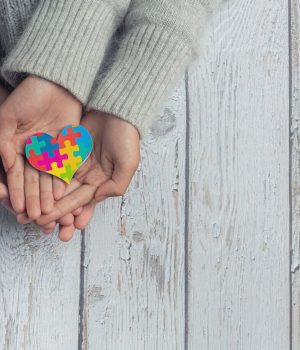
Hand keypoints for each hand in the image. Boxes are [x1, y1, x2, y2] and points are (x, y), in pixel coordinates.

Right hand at [0, 75, 80, 215]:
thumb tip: (5, 163)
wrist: (55, 83)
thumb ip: (2, 140)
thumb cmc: (28, 95)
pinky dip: (61, 181)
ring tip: (49, 211)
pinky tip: (61, 194)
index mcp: (15, 146)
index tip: (19, 208)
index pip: (15, 174)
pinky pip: (63, 168)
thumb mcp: (8, 115)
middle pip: (32, 180)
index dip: (16, 191)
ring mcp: (50, 152)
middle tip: (37, 217)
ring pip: (47, 177)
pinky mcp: (66, 149)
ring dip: (47, 195)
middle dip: (33, 198)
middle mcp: (32, 152)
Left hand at [36, 111, 140, 237]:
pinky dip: (45, 179)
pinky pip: (53, 167)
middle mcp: (88, 177)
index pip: (85, 202)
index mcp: (103, 182)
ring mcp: (76, 164)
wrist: (115, 112)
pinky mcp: (66, 152)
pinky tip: (36, 190)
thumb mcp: (128, 164)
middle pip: (69, 198)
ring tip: (34, 213)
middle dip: (57, 214)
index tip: (64, 230)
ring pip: (58, 186)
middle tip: (42, 226)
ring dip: (47, 200)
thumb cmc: (126, 138)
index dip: (74, 215)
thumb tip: (96, 198)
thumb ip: (116, 185)